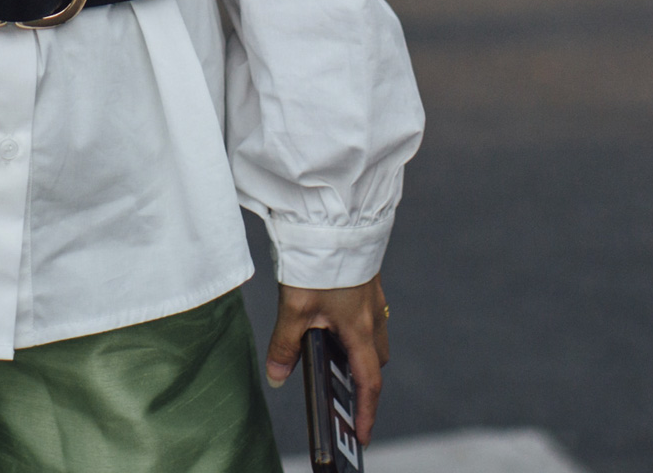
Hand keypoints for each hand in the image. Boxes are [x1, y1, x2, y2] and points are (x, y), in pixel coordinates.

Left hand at [265, 277, 389, 445]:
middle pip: (375, 359)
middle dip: (363, 378)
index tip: (362, 435)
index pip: (369, 381)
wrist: (334, 217)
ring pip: (373, 335)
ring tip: (329, 353)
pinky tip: (329, 316)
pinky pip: (367, 313)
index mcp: (359, 328)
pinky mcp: (366, 280)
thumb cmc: (319, 261)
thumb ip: (285, 346)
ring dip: (358, 349)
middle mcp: (372, 315)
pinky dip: (354, 326)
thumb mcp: (295, 307)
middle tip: (343, 393)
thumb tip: (277, 377)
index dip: (366, 411)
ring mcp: (372, 296)